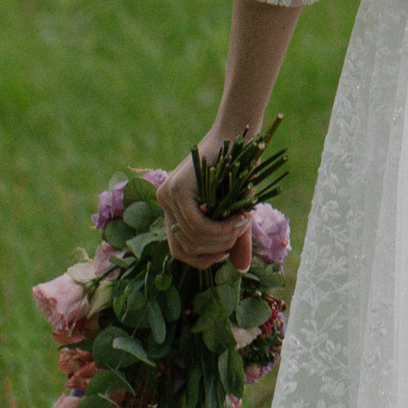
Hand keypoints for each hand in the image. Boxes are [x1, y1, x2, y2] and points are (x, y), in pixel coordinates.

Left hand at [158, 149, 252, 271]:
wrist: (238, 137)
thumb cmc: (238, 172)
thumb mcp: (235, 212)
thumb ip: (235, 239)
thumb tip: (241, 269)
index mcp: (173, 208)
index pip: (178, 250)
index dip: (202, 259)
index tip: (226, 252)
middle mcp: (165, 202)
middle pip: (184, 248)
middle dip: (217, 249)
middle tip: (240, 234)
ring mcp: (168, 195)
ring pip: (192, 238)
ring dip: (222, 238)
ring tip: (243, 224)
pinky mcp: (177, 190)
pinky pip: (196, 224)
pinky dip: (220, 228)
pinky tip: (238, 220)